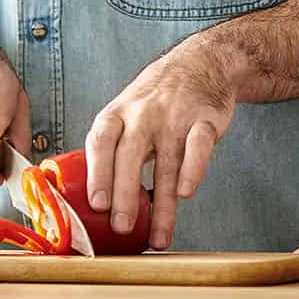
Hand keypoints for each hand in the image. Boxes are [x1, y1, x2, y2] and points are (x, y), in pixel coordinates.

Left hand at [84, 37, 235, 251]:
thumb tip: (93, 202)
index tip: (96, 204)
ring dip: (163, 204)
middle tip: (121, 227)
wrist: (201, 62)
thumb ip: (112, 149)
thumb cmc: (155, 98)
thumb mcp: (125, 111)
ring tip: (159, 236)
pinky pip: (198, 147)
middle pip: (130, 155)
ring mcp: (175, 115)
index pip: (100, 142)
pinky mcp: (205, 119)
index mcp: (117, 113)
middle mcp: (143, 113)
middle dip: (125, 195)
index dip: (97, 173)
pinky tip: (186, 193)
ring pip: (166, 162)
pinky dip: (193, 170)